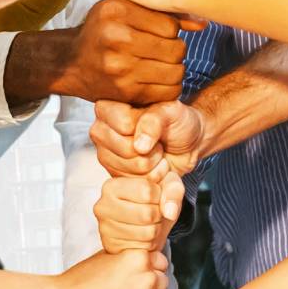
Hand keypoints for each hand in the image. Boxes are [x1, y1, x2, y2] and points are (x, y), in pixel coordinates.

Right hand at [53, 247, 169, 288]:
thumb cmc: (80, 281)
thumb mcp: (106, 256)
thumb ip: (129, 256)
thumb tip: (146, 257)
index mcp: (138, 255)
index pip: (160, 261)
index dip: (148, 270)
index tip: (133, 277)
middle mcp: (146, 274)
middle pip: (161, 281)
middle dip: (148, 287)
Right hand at [55, 0, 197, 104]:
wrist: (70, 62)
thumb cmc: (102, 31)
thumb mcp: (124, 9)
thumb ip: (161, 12)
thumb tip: (203, 23)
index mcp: (117, 10)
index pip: (170, 25)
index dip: (172, 32)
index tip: (161, 35)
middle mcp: (117, 37)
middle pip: (175, 49)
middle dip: (176, 51)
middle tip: (165, 52)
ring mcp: (120, 67)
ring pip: (175, 71)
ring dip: (175, 70)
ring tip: (163, 65)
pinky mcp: (124, 91)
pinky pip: (166, 92)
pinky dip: (169, 87)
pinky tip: (158, 80)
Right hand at [90, 99, 205, 177]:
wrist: (187, 144)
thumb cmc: (177, 122)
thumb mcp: (171, 112)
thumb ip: (153, 122)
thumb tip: (139, 147)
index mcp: (109, 106)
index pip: (125, 124)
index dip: (146, 128)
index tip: (156, 123)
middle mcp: (100, 129)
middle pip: (126, 149)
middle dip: (150, 149)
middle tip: (157, 141)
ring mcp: (105, 153)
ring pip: (131, 167)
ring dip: (152, 163)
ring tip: (156, 152)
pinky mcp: (113, 173)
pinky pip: (134, 182)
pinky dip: (151, 176)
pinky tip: (153, 166)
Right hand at [94, 172, 182, 253]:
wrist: (145, 221)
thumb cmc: (154, 199)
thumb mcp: (166, 186)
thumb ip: (172, 191)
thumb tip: (170, 212)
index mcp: (112, 186)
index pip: (147, 190)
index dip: (159, 195)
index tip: (154, 195)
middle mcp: (102, 206)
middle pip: (147, 213)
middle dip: (159, 214)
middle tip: (154, 211)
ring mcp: (105, 228)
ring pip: (148, 232)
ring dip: (156, 229)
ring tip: (149, 222)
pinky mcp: (112, 247)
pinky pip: (144, 249)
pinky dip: (150, 243)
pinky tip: (143, 235)